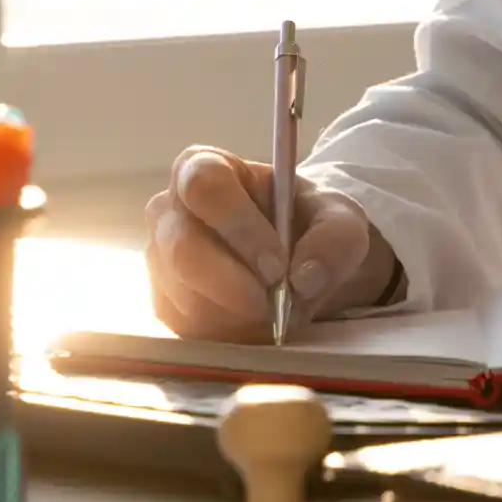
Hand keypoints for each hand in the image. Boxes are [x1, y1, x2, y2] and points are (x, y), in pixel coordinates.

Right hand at [144, 145, 397, 339]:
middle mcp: (170, 211)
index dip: (239, 225)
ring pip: (186, 296)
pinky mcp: (164, 302)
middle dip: (233, 283)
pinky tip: (256, 322)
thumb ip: (335, 238)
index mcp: (205, 168)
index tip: (277, 264)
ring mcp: (161, 259)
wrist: (296, 261)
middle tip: (275, 303)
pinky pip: (188, 327)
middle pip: (184, 248)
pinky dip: (228, 334)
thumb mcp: (340, 220)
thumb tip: (305, 277)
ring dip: (237, 314)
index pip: (205, 185)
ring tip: (275, 310)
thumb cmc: (307, 225)